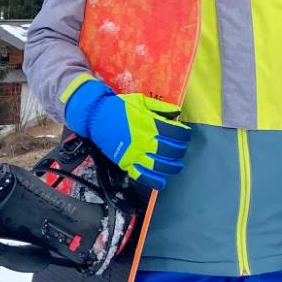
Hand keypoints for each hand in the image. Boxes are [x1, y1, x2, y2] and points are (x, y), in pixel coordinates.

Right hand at [64, 77, 189, 189]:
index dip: (184, 135)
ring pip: (159, 165)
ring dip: (172, 168)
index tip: (185, 135)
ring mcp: (135, 153)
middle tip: (180, 150)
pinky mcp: (126, 162)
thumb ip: (160, 107)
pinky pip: (142, 175)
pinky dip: (154, 181)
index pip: (175, 132)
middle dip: (180, 151)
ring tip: (176, 166)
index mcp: (149, 123)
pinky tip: (162, 181)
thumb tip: (176, 114)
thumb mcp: (140, 100)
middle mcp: (144, 140)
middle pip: (170, 151)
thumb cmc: (119, 107)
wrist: (96, 117)